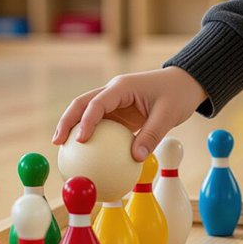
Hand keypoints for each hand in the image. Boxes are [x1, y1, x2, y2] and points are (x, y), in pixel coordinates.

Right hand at [52, 67, 207, 160]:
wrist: (185, 84)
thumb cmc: (178, 94)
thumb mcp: (168, 115)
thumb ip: (151, 136)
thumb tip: (135, 159)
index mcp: (122, 87)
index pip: (97, 103)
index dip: (86, 121)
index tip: (80, 140)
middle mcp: (113, 92)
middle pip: (81, 104)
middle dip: (66, 121)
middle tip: (57, 142)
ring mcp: (114, 102)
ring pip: (87, 113)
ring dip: (73, 129)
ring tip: (63, 151)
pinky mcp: (118, 113)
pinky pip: (101, 126)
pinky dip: (92, 138)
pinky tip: (88, 157)